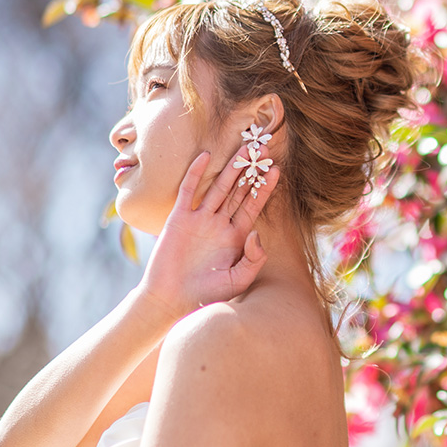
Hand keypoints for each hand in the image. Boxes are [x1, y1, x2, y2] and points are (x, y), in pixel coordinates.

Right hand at [137, 148, 279, 320]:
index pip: (253, 206)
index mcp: (236, 236)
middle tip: (264, 149)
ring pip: (218, 187)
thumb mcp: (238, 280)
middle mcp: (220, 224)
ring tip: (244, 147)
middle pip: (239, 191)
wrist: (171, 299)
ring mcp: (199, 219)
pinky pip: (189, 191)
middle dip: (251, 171)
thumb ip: (253, 259)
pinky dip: (195, 173)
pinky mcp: (179, 218)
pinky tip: (206, 156)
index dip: (264, 188)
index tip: (276, 170)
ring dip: (231, 168)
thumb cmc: (205, 293)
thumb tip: (257, 233)